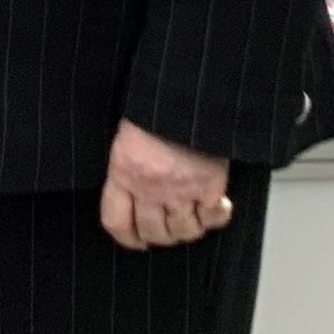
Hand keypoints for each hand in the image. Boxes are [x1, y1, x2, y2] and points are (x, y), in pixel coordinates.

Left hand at [99, 119, 233, 251]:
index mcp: (122, 172)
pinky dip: (217, 217)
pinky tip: (217, 209)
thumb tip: (130, 187)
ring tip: (191, 220)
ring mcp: (181, 190)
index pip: (116, 221)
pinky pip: (213, 218)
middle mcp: (149, 188)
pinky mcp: (210, 186)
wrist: (187, 94)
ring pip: (184, 231)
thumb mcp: (127, 136)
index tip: (135, 239)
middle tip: (166, 231)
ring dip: (188, 230)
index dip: (127, 237)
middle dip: (159, 236)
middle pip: (153, 232)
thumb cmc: (155, 107)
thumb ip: (127, 165)